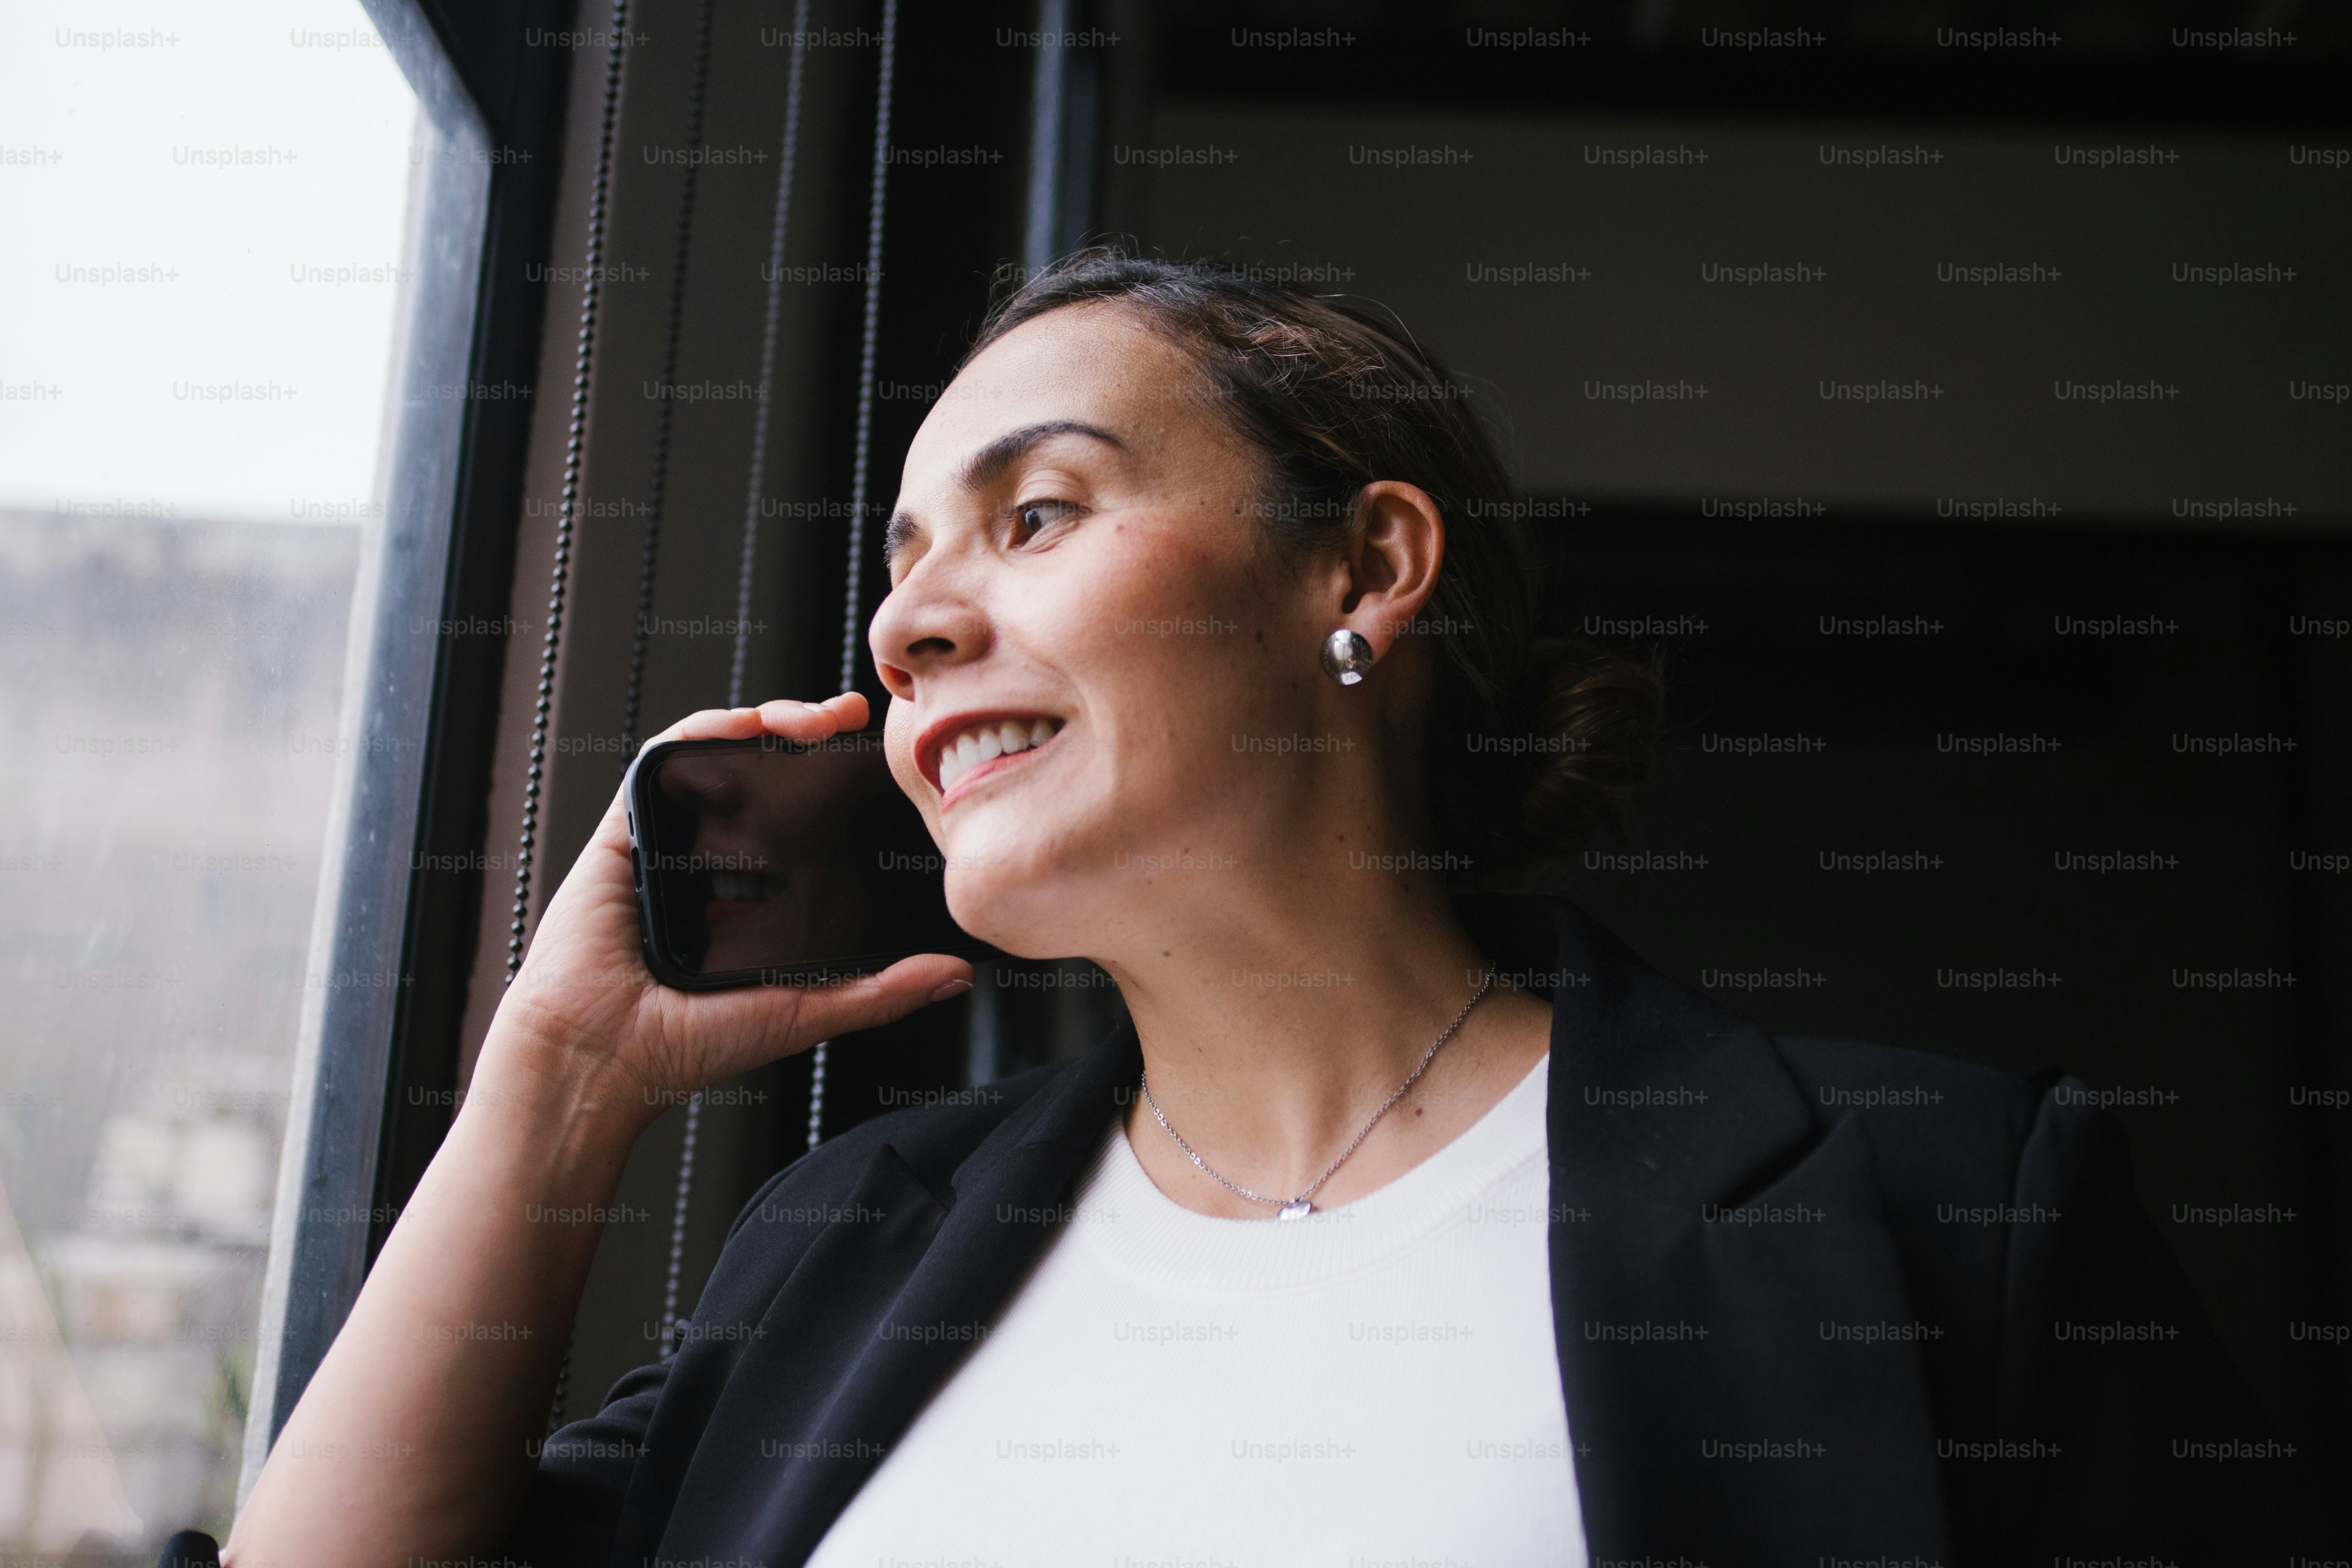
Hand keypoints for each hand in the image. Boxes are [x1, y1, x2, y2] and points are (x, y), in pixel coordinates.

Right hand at [482, 693, 972, 1131]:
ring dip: (767, 722)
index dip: (833, 789)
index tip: (881, 767)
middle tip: (855, 719)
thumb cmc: (688, 1044)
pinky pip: (662, 762)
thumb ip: (878, 993)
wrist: (600, 1058)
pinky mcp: (622, 830)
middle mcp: (705, 863)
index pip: (794, 825)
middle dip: (807, 738)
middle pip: (760, 781)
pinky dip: (706, 731)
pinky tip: (750, 723)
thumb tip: (955, 976)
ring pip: (718, 758)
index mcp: (745, 898)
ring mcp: (664, 843)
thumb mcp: (803, 1011)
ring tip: (819, 716)